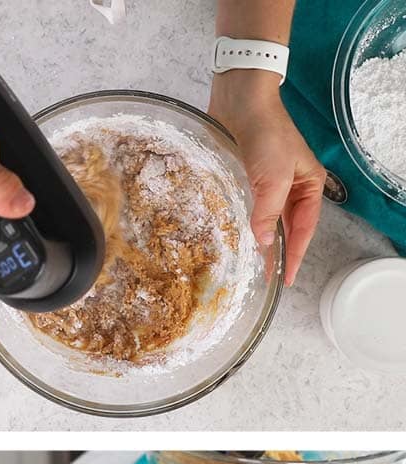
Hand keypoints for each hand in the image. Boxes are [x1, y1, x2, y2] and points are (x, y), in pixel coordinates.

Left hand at [209, 70, 324, 286]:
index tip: (285, 280)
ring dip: (260, 239)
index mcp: (309, 185)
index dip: (294, 256)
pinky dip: (244, 223)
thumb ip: (268, 212)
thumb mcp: (273, 177)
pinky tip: (235, 236)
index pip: (304, 230)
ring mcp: (268, 181)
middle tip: (266, 279)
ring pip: (267, 218)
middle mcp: (291, 186)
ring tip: (250, 264)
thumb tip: (263, 243)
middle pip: (286, 227)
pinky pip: (248, 206)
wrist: (242, 101)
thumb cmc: (266, 135)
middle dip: (278, 252)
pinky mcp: (246, 176)